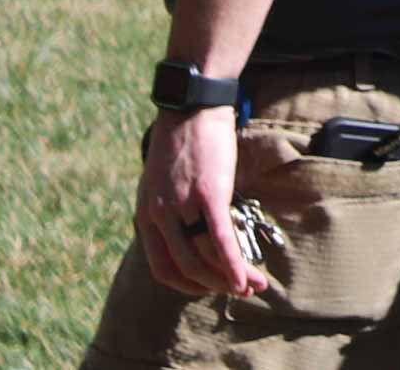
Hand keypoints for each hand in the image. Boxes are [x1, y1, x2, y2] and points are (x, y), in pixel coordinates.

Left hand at [134, 104, 264, 299]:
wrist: (192, 108)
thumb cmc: (183, 142)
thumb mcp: (162, 183)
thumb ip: (168, 211)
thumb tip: (187, 232)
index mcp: (145, 216)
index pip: (163, 268)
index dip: (188, 285)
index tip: (210, 287)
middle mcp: (159, 217)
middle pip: (187, 268)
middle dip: (215, 286)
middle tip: (239, 292)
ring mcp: (182, 206)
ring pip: (206, 257)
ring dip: (231, 278)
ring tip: (254, 284)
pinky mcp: (208, 194)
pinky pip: (221, 238)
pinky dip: (233, 262)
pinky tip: (245, 276)